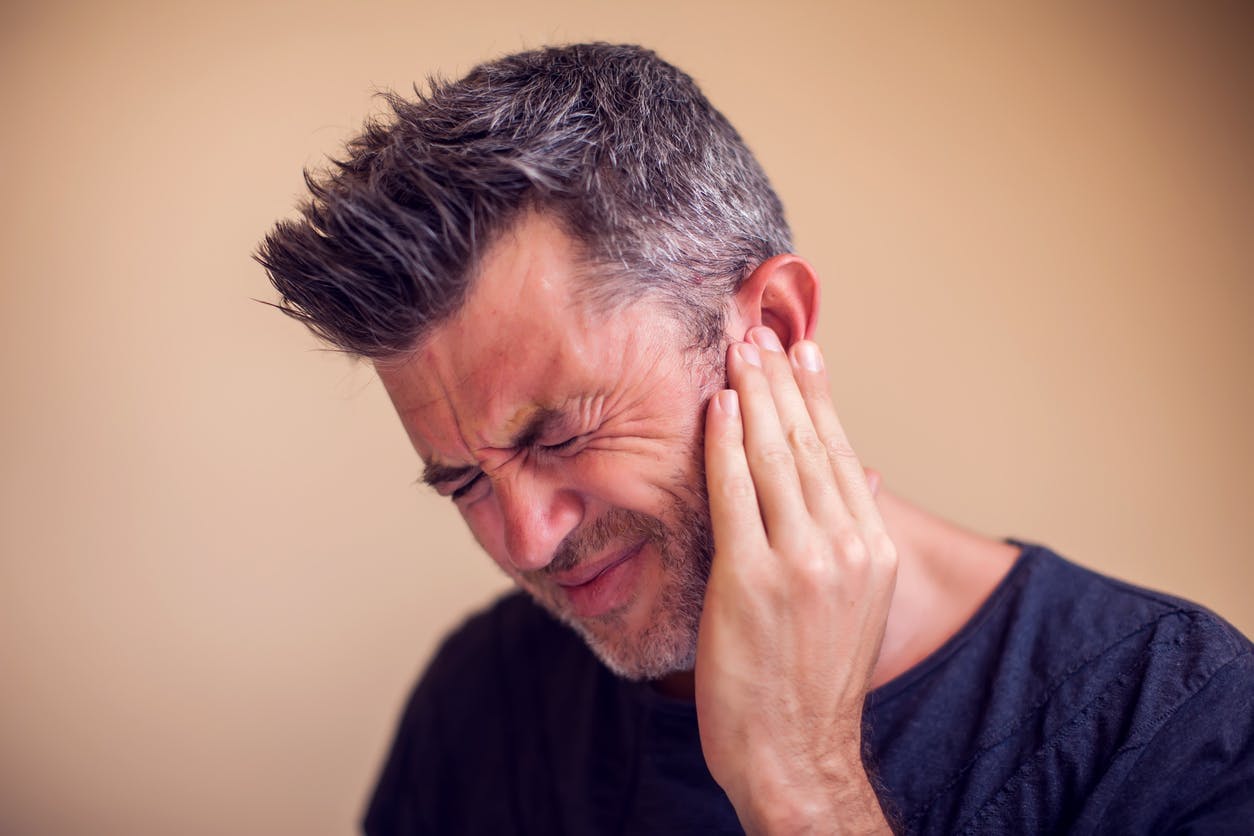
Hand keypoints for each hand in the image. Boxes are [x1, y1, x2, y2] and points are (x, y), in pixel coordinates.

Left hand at [696, 326, 896, 834]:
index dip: (818, 398)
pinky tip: (718, 407)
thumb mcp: (855, 603)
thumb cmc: (811, 681)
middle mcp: (846, 549)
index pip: (841, 454)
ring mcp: (801, 563)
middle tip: (760, 331)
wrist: (795, 753)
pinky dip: (726, 445)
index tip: (802, 353)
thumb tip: (862, 475)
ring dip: (755, 396)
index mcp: (871, 551)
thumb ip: (852, 535)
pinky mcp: (754, 580)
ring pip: (777, 458)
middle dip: (782, 381)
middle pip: (810, 444)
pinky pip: (736, 495)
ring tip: (738, 350)